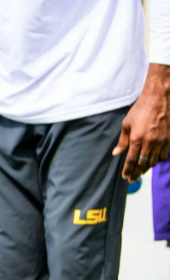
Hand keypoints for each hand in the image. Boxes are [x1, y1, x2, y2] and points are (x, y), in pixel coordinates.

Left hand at [114, 65, 169, 181]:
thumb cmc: (140, 110)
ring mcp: (160, 141)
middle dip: (136, 173)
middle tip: (132, 179)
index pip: (131, 160)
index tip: (125, 177)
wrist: (158, 99)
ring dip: (146, 168)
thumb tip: (116, 153)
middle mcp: (149, 142)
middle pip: (142, 164)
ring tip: (141, 172)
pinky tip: (153, 161)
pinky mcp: (168, 139)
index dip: (128, 170)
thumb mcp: (126, 124)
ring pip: (154, 161)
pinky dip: (158, 160)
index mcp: (136, 139)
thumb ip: (122, 141)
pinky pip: (163, 155)